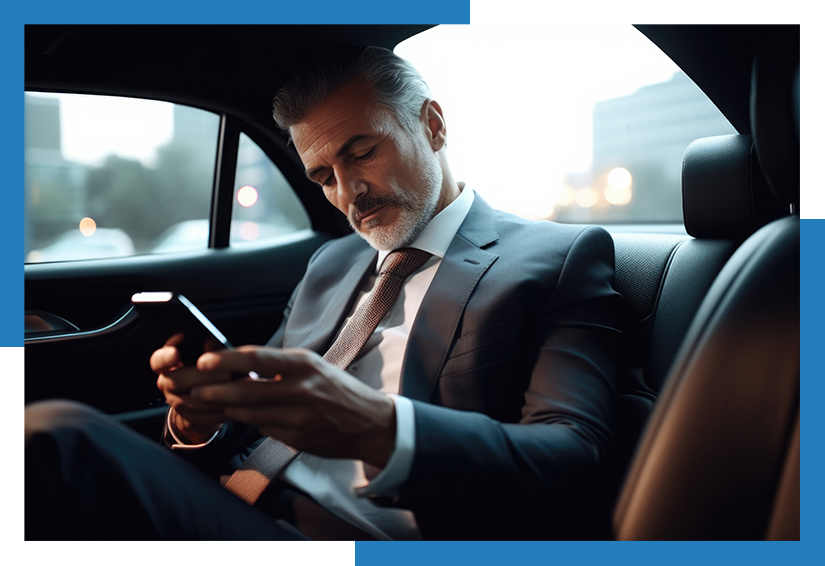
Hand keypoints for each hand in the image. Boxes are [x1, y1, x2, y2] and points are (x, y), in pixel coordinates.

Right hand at [152, 333, 231, 442]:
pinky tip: (236, 403)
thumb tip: (212, 343)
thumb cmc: (210, 370)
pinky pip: (203, 417)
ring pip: (191, 401)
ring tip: (237, 387)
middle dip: (202, 376)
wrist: (209, 399)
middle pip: (177, 381)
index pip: (158, 361)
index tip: (176, 353)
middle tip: (225, 373)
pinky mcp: (189, 419)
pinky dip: (220, 410)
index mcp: (169, 364)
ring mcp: (177, 402)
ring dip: (216, 395)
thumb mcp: (210, 356)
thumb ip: (209, 349)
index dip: (165, 357)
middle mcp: (168, 383)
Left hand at [191, 346, 396, 467]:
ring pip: (248, 412)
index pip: (258, 358)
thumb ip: (280, 366)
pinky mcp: (295, 438)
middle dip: (213, 390)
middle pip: (246, 390)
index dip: (227, 360)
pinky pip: (262, 428)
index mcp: (304, 365)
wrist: (370, 423)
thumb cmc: (339, 390)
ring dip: (223, 407)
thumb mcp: (314, 367)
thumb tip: (241, 365)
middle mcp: (300, 389)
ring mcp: (297, 417)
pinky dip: (247, 421)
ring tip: (203, 401)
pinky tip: (237, 415)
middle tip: (191, 388)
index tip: (204, 361)